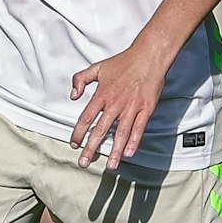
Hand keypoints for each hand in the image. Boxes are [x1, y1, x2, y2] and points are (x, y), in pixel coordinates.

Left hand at [69, 39, 169, 168]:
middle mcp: (115, 103)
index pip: (87, 117)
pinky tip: (129, 153)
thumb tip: (73, 95)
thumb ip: (80, 79)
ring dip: (114, 151)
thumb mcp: (97, 67)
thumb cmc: (124, 62)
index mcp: (102, 94)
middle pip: (101, 130)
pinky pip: (139, 128)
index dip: (79, 132)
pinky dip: (134, 141)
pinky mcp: (146, 109)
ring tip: (110, 166)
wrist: (149, 56)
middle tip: (84, 162)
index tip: (74, 144)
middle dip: (91, 148)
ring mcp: (131, 107)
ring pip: (120, 133)